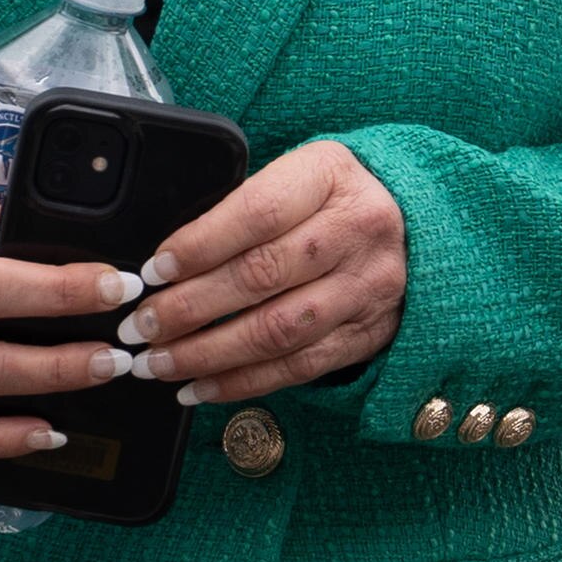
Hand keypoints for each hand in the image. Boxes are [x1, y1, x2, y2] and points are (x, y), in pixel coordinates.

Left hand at [116, 140, 411, 404]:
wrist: (421, 225)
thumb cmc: (335, 197)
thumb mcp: (300, 174)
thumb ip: (244, 206)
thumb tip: (168, 262)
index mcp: (332, 177)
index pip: (257, 214)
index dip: (198, 246)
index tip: (153, 271)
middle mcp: (358, 231)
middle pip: (262, 276)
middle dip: (188, 308)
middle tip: (140, 327)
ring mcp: (368, 287)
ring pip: (277, 331)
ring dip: (207, 354)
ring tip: (158, 363)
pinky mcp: (369, 333)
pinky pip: (298, 368)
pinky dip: (242, 382)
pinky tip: (199, 387)